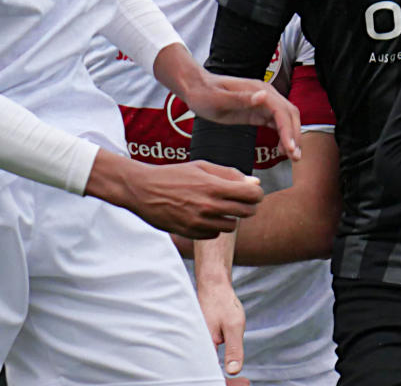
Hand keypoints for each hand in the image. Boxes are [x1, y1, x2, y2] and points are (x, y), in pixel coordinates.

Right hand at [85, 151, 262, 238]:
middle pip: (247, 212)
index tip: (252, 192)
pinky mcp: (190, 233)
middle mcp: (209, 206)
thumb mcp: (203, 167)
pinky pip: (214, 233)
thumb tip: (255, 183)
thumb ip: (230, 174)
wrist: (143, 190)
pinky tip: (206, 216)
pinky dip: (215, 226)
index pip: (252, 195)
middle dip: (249, 206)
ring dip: (231, 217)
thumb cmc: (175, 175)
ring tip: (220, 207)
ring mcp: (199, 222)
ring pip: (232, 226)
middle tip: (240, 200)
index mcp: (215, 186)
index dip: (256, 193)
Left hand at [182, 71, 302, 161]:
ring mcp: (264, 103)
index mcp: (259, 90)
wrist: (196, 88)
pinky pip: (277, 124)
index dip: (288, 130)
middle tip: (295, 157)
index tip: (290, 148)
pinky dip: (283, 136)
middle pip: (290, 115)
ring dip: (291, 137)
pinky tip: (281, 149)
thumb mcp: (218, 98)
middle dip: (295, 136)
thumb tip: (264, 96)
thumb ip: (241, 98)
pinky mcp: (258, 112)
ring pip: (286, 120)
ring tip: (291, 157)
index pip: (282, 111)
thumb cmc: (204, 93)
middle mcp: (266, 95)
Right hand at [196, 262, 247, 379]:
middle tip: (244, 384)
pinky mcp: (200, 342)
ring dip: (220, 374)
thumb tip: (234, 371)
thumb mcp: (235, 326)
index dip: (223, 381)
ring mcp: (197, 344)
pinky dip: (216, 366)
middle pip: (206, 371)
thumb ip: (234, 349)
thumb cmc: (223, 304)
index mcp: (203, 346)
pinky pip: (206, 359)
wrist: (214, 287)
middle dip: (224, 380)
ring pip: (206, 366)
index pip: (209, 372)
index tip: (240, 384)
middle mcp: (195, 347)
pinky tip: (229, 368)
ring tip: (241, 381)